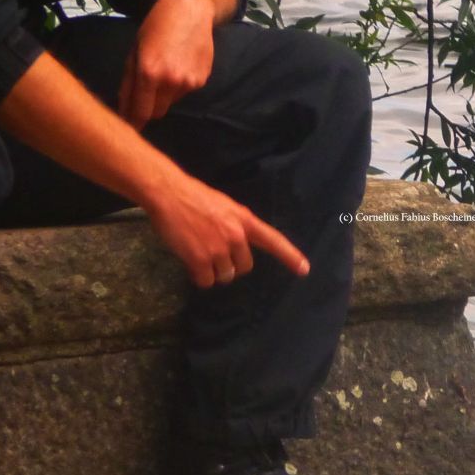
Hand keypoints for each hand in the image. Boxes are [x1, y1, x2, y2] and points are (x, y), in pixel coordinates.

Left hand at [119, 0, 217, 129]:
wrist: (189, 9)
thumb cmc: (156, 27)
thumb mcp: (134, 51)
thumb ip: (128, 83)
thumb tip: (124, 110)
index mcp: (149, 74)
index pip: (140, 112)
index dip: (133, 122)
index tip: (128, 129)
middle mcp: (171, 82)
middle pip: (157, 112)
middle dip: (149, 108)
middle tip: (144, 95)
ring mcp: (189, 82)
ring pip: (172, 102)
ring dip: (165, 94)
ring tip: (166, 69)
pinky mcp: (202, 79)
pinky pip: (185, 92)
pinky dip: (179, 85)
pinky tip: (180, 64)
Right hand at [145, 170, 309, 287]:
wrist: (169, 194)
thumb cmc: (194, 198)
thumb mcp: (225, 207)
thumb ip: (236, 226)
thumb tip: (238, 246)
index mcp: (244, 220)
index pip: (273, 240)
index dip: (290, 256)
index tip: (304, 269)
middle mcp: (236, 236)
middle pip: (244, 268)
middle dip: (230, 266)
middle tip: (213, 253)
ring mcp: (219, 249)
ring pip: (224, 276)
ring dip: (212, 271)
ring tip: (198, 252)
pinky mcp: (200, 259)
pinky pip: (205, 281)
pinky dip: (198, 276)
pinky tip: (190, 261)